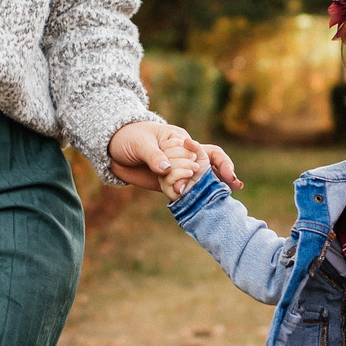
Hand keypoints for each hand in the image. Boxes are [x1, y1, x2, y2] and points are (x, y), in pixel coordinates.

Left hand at [108, 122, 240, 192]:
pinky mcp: (167, 183)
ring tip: (225, 199)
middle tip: (235, 186)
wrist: (111, 150)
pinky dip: (192, 199)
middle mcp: (183, 156)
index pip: (207, 150)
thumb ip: (154, 156)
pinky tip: (202, 206)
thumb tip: (167, 170)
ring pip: (199, 180)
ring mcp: (176, 170)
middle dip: (225, 175)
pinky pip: (182, 192)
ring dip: (213, 189)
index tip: (225, 174)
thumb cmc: (128, 138)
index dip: (218, 162)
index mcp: (181, 140)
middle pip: (210, 166)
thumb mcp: (140, 143)